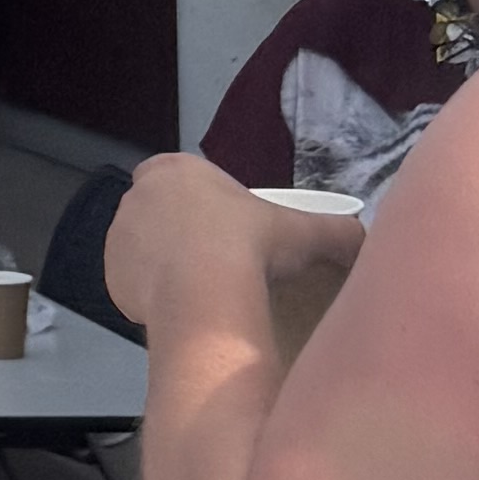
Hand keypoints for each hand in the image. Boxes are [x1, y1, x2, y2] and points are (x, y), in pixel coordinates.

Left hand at [105, 151, 363, 335]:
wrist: (206, 291)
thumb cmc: (252, 244)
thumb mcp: (306, 231)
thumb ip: (339, 232)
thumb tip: (367, 242)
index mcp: (174, 170)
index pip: (181, 179)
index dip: (202, 203)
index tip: (226, 229)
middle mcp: (137, 198)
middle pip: (161, 215)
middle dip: (183, 235)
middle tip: (218, 264)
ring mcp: (119, 238)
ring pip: (145, 251)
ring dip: (166, 267)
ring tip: (203, 292)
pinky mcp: (111, 279)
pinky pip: (134, 286)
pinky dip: (154, 296)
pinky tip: (184, 309)